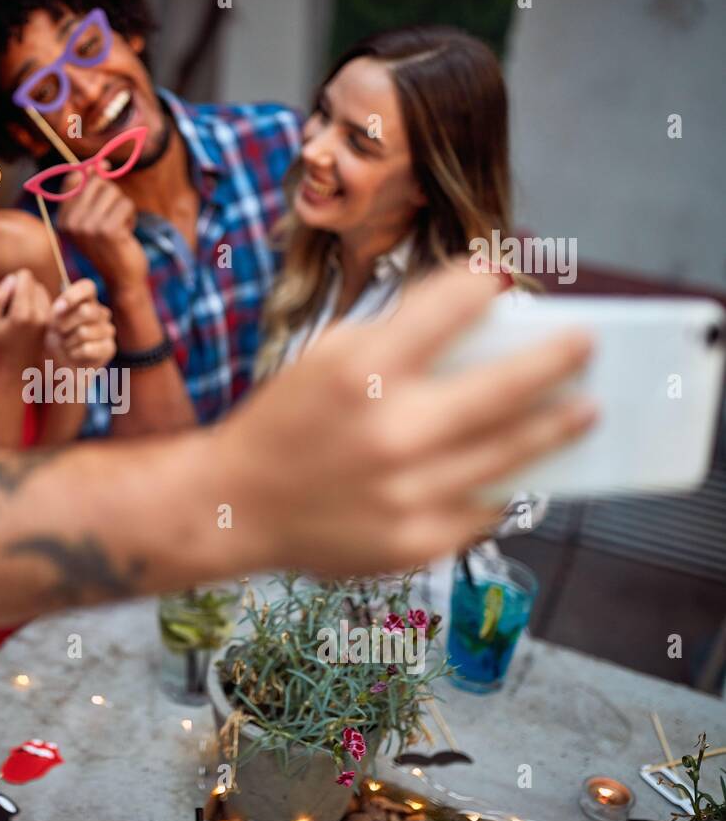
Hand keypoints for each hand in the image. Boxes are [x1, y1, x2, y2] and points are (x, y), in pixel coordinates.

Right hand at [0, 268, 51, 371]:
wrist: (14, 368)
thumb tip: (11, 278)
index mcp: (22, 313)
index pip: (25, 276)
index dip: (12, 280)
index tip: (4, 295)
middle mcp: (39, 315)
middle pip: (34, 282)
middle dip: (22, 287)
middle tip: (10, 305)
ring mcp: (48, 319)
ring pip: (41, 290)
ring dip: (30, 294)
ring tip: (18, 310)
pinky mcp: (51, 322)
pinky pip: (46, 300)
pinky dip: (36, 302)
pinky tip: (27, 315)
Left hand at [47, 278, 115, 369]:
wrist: (62, 363)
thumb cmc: (58, 337)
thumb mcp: (53, 320)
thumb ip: (58, 310)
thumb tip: (61, 307)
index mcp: (88, 299)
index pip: (87, 286)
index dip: (72, 296)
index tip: (58, 309)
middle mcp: (101, 312)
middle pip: (86, 311)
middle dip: (66, 324)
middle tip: (59, 332)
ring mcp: (108, 330)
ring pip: (84, 332)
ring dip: (68, 341)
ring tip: (66, 344)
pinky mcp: (109, 348)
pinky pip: (88, 348)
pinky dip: (74, 353)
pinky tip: (73, 354)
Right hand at [53, 168, 148, 299]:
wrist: (122, 278)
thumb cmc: (110, 246)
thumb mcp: (93, 219)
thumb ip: (90, 192)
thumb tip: (99, 163)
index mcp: (63, 219)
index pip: (72, 179)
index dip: (91, 171)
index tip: (104, 168)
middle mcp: (71, 223)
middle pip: (96, 182)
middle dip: (111, 194)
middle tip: (113, 214)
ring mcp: (88, 226)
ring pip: (112, 192)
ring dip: (122, 206)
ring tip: (119, 226)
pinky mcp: (107, 230)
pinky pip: (126, 204)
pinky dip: (131, 215)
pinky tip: (126, 233)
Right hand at [219, 262, 595, 575]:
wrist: (236, 504)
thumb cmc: (286, 421)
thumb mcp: (325, 355)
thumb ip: (398, 334)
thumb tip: (481, 316)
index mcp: (359, 370)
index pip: (451, 306)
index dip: (484, 284)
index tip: (502, 279)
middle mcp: (389, 431)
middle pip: (505, 388)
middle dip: (557, 360)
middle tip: (585, 345)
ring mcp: (407, 493)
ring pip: (510, 454)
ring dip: (556, 427)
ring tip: (583, 410)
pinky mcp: (415, 541)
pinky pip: (484, 508)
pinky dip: (504, 485)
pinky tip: (519, 470)